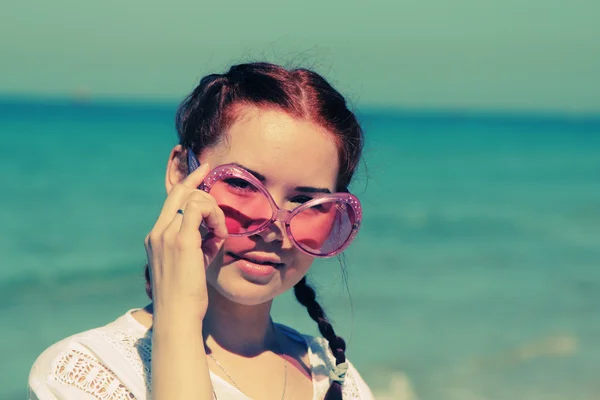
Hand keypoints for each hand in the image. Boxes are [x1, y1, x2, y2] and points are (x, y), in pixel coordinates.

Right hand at [144, 163, 227, 323]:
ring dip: (213, 210)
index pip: (172, 200)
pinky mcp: (181, 240)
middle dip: (199, 183)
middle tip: (213, 184)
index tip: (204, 169)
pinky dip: (215, 217)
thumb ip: (200, 243)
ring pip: (193, 199)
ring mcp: (166, 235)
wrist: (177, 316)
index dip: (188, 182)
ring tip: (220, 234)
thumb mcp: (193, 263)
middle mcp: (157, 232)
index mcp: (156, 237)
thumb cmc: (187, 296)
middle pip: (180, 192)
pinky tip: (220, 235)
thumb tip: (216, 230)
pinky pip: (200, 209)